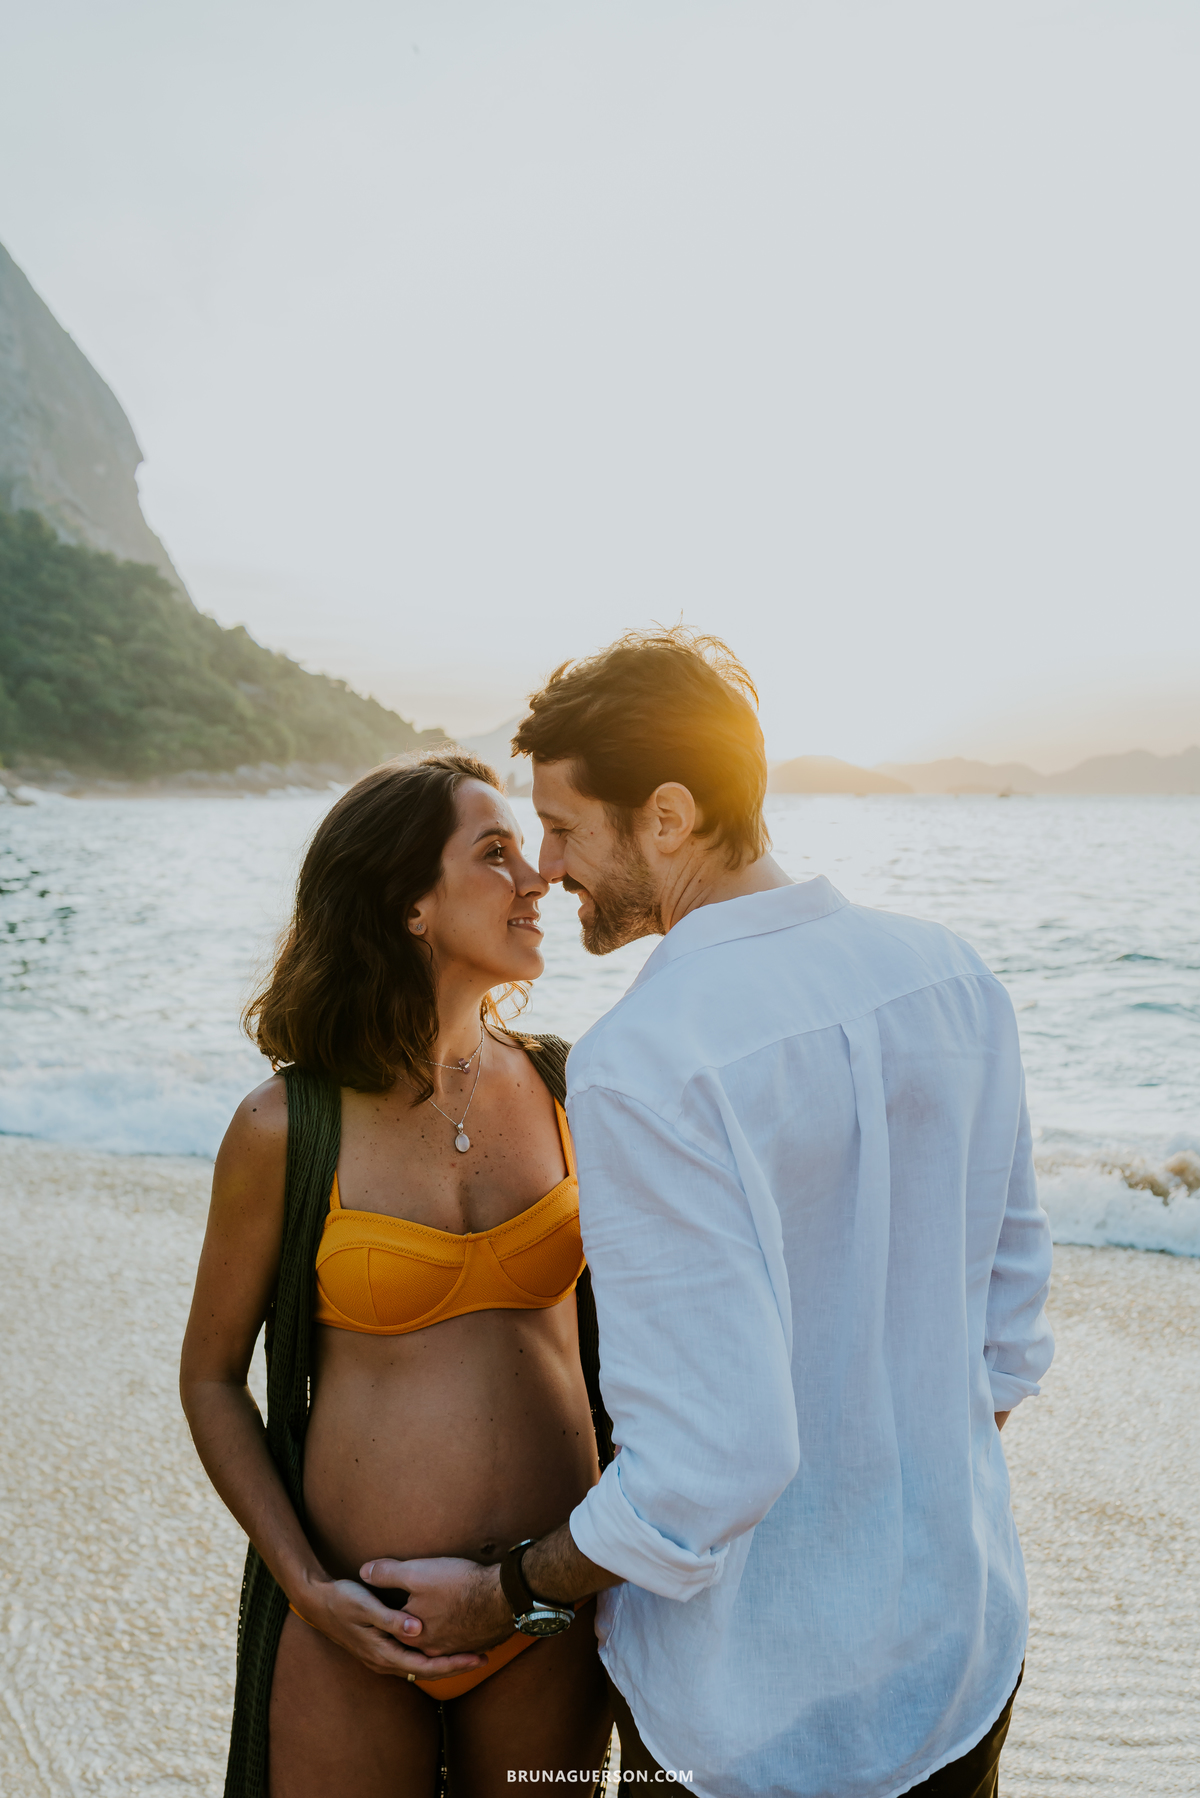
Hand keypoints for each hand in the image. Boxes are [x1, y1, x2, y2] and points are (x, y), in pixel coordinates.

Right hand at [290, 1573, 487, 1680]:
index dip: (453, 1663)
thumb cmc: (342, 1600)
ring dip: (445, 1662)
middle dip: (455, 1666)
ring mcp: (382, 1657)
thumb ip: (390, 1618)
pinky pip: (413, 1659)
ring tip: (470, 1655)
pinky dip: (432, 1656)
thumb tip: (416, 1629)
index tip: (477, 1658)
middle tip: (484, 1658)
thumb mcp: (365, 1606)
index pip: (425, 1666)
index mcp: (383, 1653)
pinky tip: (442, 1647)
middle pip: (427, 1671)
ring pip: (420, 1668)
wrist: (317, 1603)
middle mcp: (384, 1661)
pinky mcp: (383, 1648)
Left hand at [360, 1556, 513, 1656]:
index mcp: (413, 1638)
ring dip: (430, 1635)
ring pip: (437, 1644)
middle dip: (406, 1629)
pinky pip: (457, 1644)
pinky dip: (452, 1637)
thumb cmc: (457, 1584)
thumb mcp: (416, 1572)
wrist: (502, 1596)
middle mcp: (432, 1650)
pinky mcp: (474, 1644)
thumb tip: (364, 1572)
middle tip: (403, 1619)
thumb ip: (387, 1574)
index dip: (385, 1619)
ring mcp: (455, 1649)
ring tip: (428, 1619)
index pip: (392, 1632)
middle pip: (414, 1641)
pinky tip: (456, 1624)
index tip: (379, 1609)